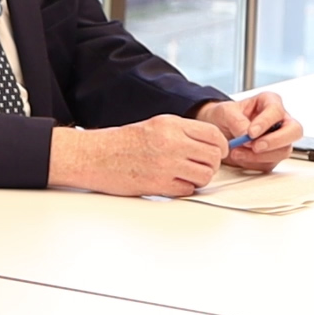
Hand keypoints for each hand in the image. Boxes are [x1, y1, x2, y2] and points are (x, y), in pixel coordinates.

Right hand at [49, 115, 228, 196]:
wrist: (93, 156)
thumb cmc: (118, 143)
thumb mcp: (153, 126)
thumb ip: (181, 133)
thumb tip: (208, 144)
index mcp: (170, 124)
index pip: (213, 134)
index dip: (220, 145)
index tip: (218, 151)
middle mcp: (171, 142)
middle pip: (213, 157)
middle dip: (210, 164)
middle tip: (199, 165)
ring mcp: (166, 164)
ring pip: (205, 175)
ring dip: (198, 178)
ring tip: (183, 175)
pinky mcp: (159, 184)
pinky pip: (187, 190)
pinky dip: (183, 189)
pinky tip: (170, 182)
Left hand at [193, 92, 301, 172]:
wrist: (218, 131)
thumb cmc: (225, 116)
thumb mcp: (224, 112)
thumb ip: (236, 120)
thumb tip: (246, 134)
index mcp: (270, 102)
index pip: (277, 111)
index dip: (266, 122)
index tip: (251, 132)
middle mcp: (279, 120)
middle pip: (294, 131)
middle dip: (276, 141)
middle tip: (256, 146)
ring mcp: (279, 139)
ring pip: (283, 150)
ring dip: (260, 155)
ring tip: (237, 151)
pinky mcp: (273, 155)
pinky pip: (270, 162)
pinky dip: (254, 162)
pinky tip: (240, 156)